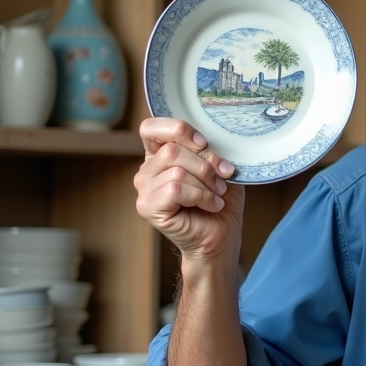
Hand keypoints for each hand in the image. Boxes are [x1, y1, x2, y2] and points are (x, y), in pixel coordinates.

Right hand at [134, 117, 243, 265]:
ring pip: (176, 170)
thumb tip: (207, 142)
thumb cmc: (220, 202)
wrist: (222, 237)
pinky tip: (211, 206)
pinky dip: (201, 196)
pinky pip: (175, 189)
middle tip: (222, 180)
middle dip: (205, 164)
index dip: (178, 129)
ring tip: (217, 196)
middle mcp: (147, 170)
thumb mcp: (219, 169)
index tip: (203, 143)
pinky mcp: (147, 207)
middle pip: (171, 150)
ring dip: (206, 184)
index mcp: (160, 155)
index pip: (151, 128)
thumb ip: (208, 151)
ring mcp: (143, 189)